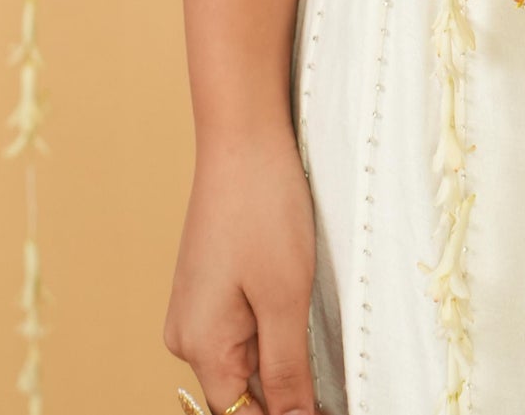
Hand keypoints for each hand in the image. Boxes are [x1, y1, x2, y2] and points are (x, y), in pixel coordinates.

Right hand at [165, 128, 321, 414]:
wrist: (242, 136)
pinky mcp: (211, 284)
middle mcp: (187, 333)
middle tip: (337, 392)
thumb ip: (286, 370)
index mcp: (199, 345)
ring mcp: (196, 307)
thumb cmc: (262, 207)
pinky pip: (241, 327)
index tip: (330, 411)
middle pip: (240, 392)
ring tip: (327, 361)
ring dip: (280, 365)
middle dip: (284, 397)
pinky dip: (272, 333)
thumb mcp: (285, 296)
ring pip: (243, 359)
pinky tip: (301, 318)